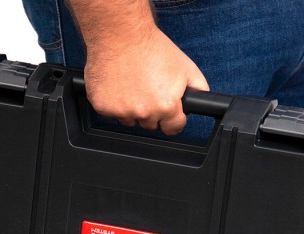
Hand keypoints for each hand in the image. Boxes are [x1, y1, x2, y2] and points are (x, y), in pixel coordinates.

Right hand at [84, 26, 208, 134]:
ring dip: (132, 109)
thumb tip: (200, 103)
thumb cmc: (151, 47)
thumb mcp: (185, 67)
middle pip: (151, 125)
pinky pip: (111, 114)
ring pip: (130, 120)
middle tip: (148, 89)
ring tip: (133, 85)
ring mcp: (122, 112)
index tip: (169, 113)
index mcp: (166, 106)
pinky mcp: (103, 107)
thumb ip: (198, 89)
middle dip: (152, 112)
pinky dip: (113, 103)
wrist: (120, 34)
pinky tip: (118, 85)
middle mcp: (144, 113)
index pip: (173, 128)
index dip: (173, 119)